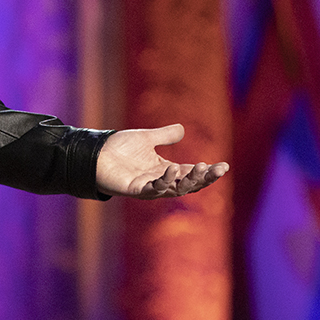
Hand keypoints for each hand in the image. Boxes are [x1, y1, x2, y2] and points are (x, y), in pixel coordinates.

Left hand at [95, 123, 228, 198]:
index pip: (191, 172)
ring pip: (175, 189)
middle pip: (188, 184)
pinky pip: (154, 189)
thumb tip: (182, 129)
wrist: (95, 153)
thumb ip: (164, 136)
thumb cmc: (118, 148)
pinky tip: (173, 169)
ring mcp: (148, 188)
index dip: (207, 171)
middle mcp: (159, 181)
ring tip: (201, 167)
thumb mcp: (146, 139)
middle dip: (205, 178)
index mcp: (164, 170)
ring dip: (189, 180)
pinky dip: (165, 181)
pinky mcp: (135, 190)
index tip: (224, 165)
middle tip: (218, 169)